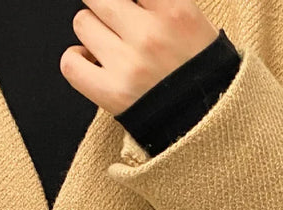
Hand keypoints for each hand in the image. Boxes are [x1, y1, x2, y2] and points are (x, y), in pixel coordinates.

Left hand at [60, 0, 219, 113]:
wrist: (212, 125)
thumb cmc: (205, 74)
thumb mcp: (198, 25)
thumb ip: (160, 4)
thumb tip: (131, 2)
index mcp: (175, 11)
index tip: (128, 7)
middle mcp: (149, 34)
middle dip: (106, 7)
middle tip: (118, 22)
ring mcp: (128, 65)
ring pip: (82, 23)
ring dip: (93, 32)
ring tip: (112, 47)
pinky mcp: (112, 93)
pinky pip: (70, 63)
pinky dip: (76, 60)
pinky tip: (91, 62)